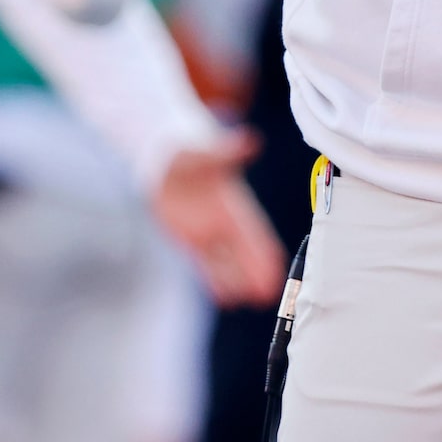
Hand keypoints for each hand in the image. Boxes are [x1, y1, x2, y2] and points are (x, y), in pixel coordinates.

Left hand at [151, 134, 287, 307]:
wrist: (163, 156)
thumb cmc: (187, 149)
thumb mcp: (206, 152)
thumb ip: (228, 151)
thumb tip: (252, 140)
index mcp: (235, 205)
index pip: (256, 235)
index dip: (266, 254)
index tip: (278, 271)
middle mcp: (225, 223)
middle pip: (246, 255)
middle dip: (257, 274)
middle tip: (270, 297)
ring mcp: (207, 233)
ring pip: (228, 264)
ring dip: (238, 281)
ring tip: (248, 302)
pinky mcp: (188, 239)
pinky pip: (205, 264)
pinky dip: (215, 280)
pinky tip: (225, 298)